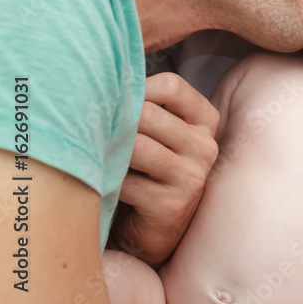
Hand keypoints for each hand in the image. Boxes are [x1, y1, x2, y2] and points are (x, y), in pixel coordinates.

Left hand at [110, 72, 218, 266]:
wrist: (155, 228)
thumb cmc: (151, 171)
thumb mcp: (161, 132)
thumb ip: (150, 105)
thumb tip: (109, 75)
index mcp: (206, 121)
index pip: (172, 85)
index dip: (137, 89)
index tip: (119, 102)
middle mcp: (206, 146)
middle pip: (150, 115)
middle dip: (118, 121)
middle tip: (96, 129)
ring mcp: (192, 177)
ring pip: (137, 146)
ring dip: (111, 150)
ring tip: (98, 153)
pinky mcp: (172, 205)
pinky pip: (127, 181)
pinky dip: (108, 180)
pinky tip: (103, 181)